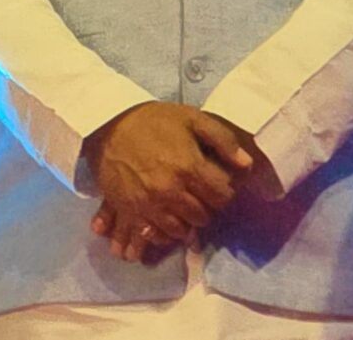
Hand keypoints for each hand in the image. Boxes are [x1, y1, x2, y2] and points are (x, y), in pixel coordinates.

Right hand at [82, 103, 254, 262]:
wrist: (105, 123)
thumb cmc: (151, 120)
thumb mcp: (191, 118)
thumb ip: (223, 140)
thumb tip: (247, 166)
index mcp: (189, 168)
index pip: (223, 196)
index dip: (224, 190)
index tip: (216, 183)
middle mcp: (170, 191)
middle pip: (203, 216)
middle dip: (205, 206)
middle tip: (198, 194)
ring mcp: (149, 203)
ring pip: (180, 230)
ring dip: (186, 222)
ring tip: (181, 207)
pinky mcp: (130, 209)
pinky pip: (154, 234)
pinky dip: (163, 233)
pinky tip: (165, 222)